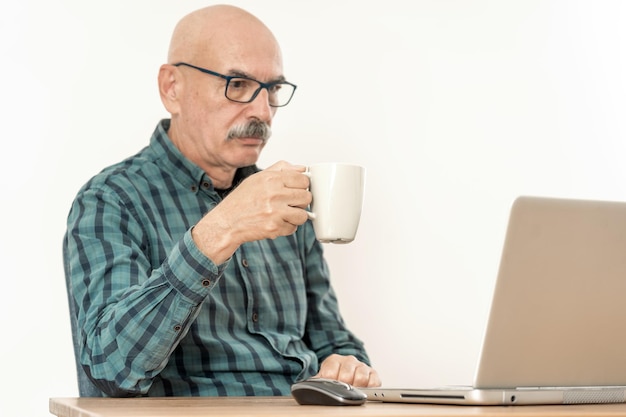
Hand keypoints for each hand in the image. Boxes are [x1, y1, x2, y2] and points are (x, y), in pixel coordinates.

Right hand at [192, 161, 311, 263]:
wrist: (226, 222)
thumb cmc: (241, 201)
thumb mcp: (257, 178)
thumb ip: (281, 169)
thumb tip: (302, 168)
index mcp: (271, 179)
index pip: (303, 179)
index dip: (302, 185)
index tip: (297, 189)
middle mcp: (274, 194)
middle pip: (306, 197)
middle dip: (300, 201)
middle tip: (290, 203)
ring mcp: (275, 212)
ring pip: (303, 214)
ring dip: (296, 216)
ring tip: (284, 214)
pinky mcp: (274, 227)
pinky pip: (293, 228)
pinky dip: (287, 227)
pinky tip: (276, 222)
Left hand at [315, 354, 381, 387]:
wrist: (346, 375)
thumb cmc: (334, 378)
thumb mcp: (322, 378)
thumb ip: (315, 381)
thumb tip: (304, 387)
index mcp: (334, 360)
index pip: (330, 373)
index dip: (330, 382)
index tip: (331, 386)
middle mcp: (349, 360)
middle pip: (346, 376)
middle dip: (343, 386)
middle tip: (342, 389)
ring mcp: (361, 366)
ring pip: (361, 378)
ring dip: (356, 387)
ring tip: (352, 390)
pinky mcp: (373, 373)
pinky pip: (374, 381)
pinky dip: (369, 387)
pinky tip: (364, 389)